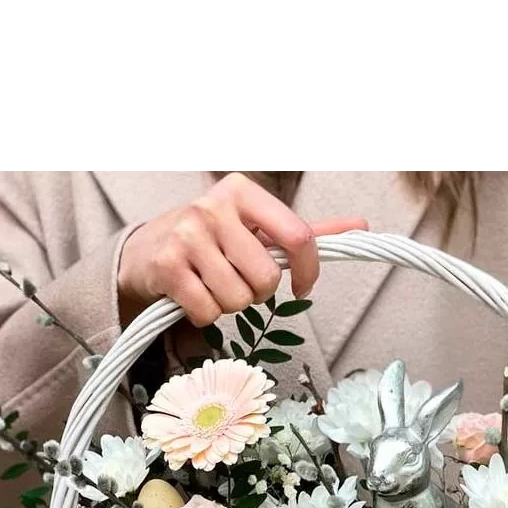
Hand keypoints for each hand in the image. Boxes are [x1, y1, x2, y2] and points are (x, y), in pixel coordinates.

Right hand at [118, 172, 367, 325]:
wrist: (146, 250)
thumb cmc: (212, 240)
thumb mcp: (256, 227)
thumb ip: (304, 232)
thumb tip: (361, 226)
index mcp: (244, 192)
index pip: (298, 236)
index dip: (308, 271)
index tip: (303, 286)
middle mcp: (214, 207)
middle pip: (267, 278)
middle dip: (257, 291)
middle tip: (238, 280)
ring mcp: (188, 235)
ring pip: (238, 299)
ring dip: (230, 304)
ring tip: (213, 285)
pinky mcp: (167, 266)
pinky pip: (208, 312)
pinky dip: (205, 315)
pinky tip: (193, 295)